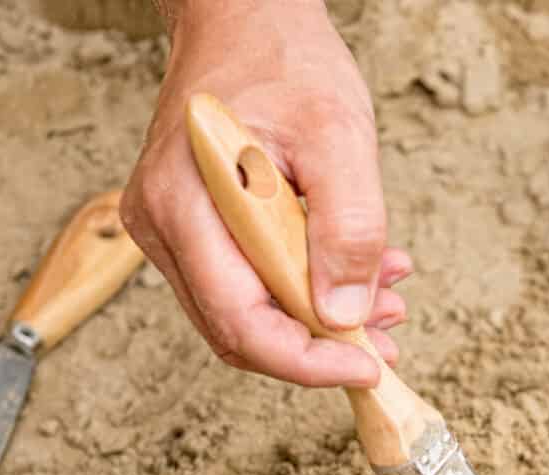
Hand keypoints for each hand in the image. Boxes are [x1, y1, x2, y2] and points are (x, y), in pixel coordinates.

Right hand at [123, 0, 408, 386]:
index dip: (305, 362)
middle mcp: (162, 227)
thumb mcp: (339, 136)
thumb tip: (345, 316)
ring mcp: (173, 232)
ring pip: (247, 312)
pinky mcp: (195, 231)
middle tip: (385, 342)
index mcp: (184, 205)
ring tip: (385, 297)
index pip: (238, 321)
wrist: (248, 20)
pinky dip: (307, 290)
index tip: (365, 366)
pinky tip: (358, 274)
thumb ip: (348, 226)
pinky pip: (250, 284)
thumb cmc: (285, 63)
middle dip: (318, 347)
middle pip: (239, 330)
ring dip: (320, 320)